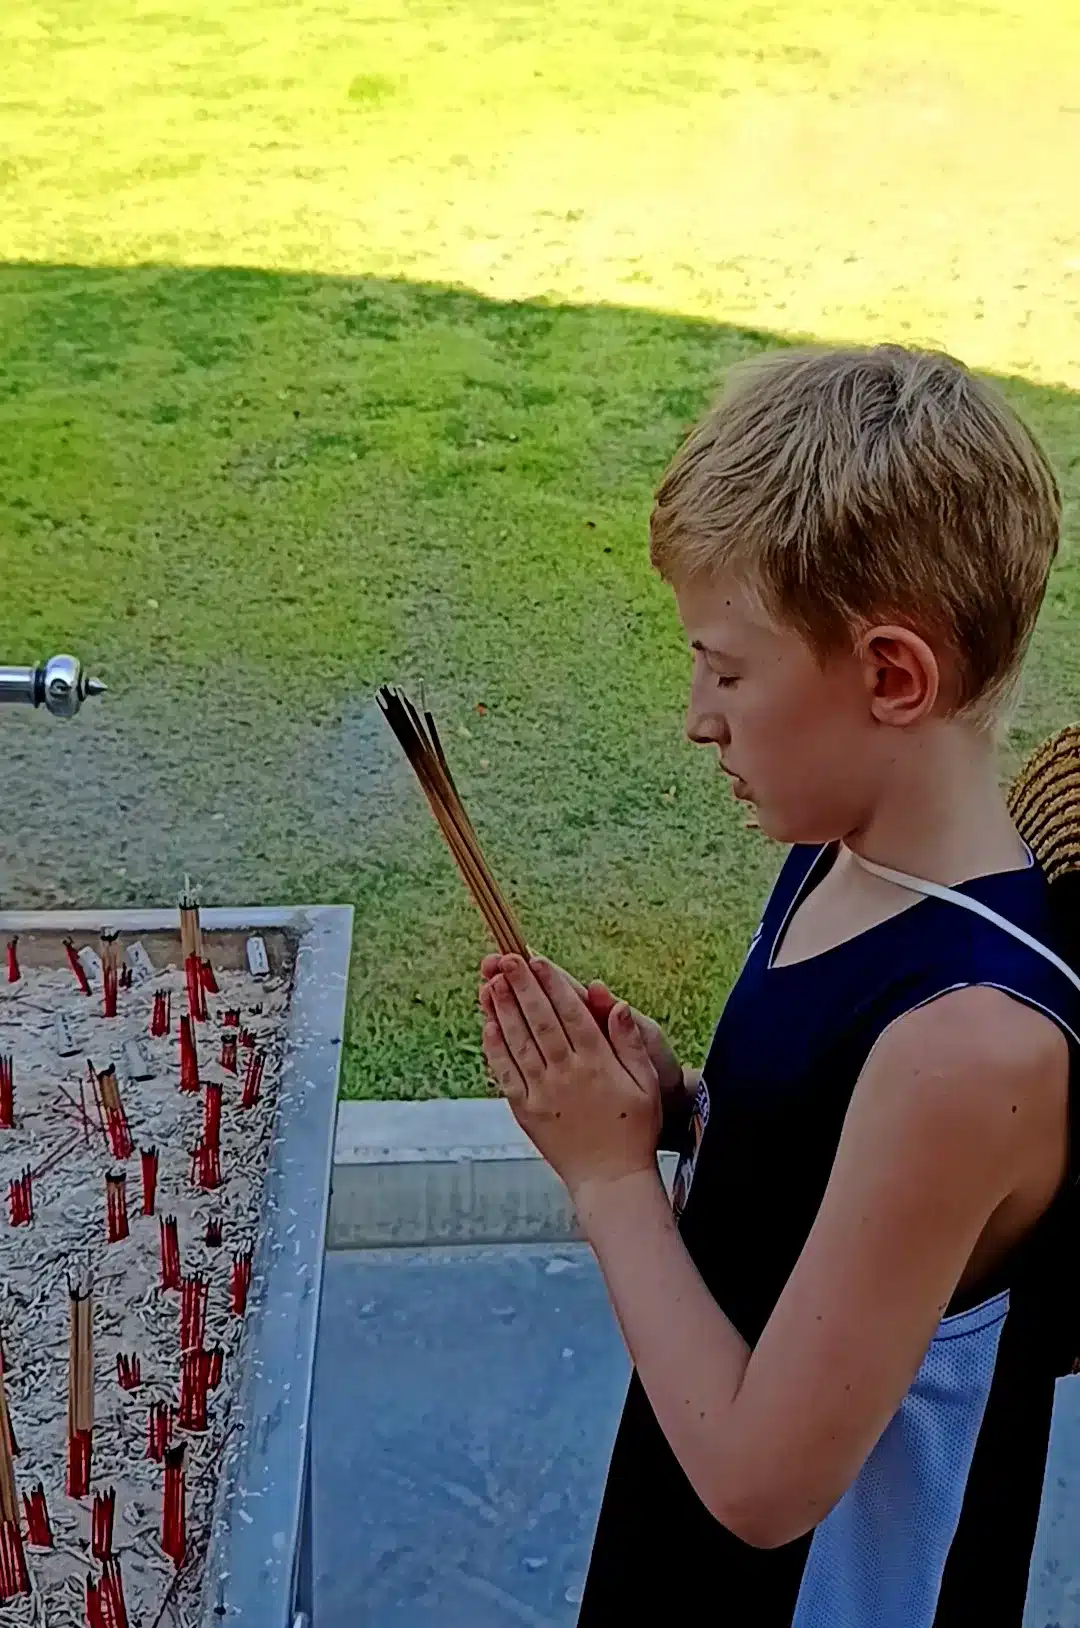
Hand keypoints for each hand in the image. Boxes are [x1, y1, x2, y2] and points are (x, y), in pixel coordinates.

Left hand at [478, 953, 661, 1199]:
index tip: (538, 960)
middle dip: (522, 986)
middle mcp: (567, 1074)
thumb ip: (630, 1042)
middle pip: (540, 1021)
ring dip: (503, 1010)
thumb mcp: (646, 1083)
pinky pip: (507, 1074)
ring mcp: (543, 1092)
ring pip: (519, 1042)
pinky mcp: (526, 1111)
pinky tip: (488, 1025)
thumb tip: (617, 1004)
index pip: (571, 1013)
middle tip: (506, 959)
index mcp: (598, 1063)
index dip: (553, 984)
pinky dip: (496, 1048)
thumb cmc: (634, 1130)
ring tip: (490, 983)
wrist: (610, 1178)